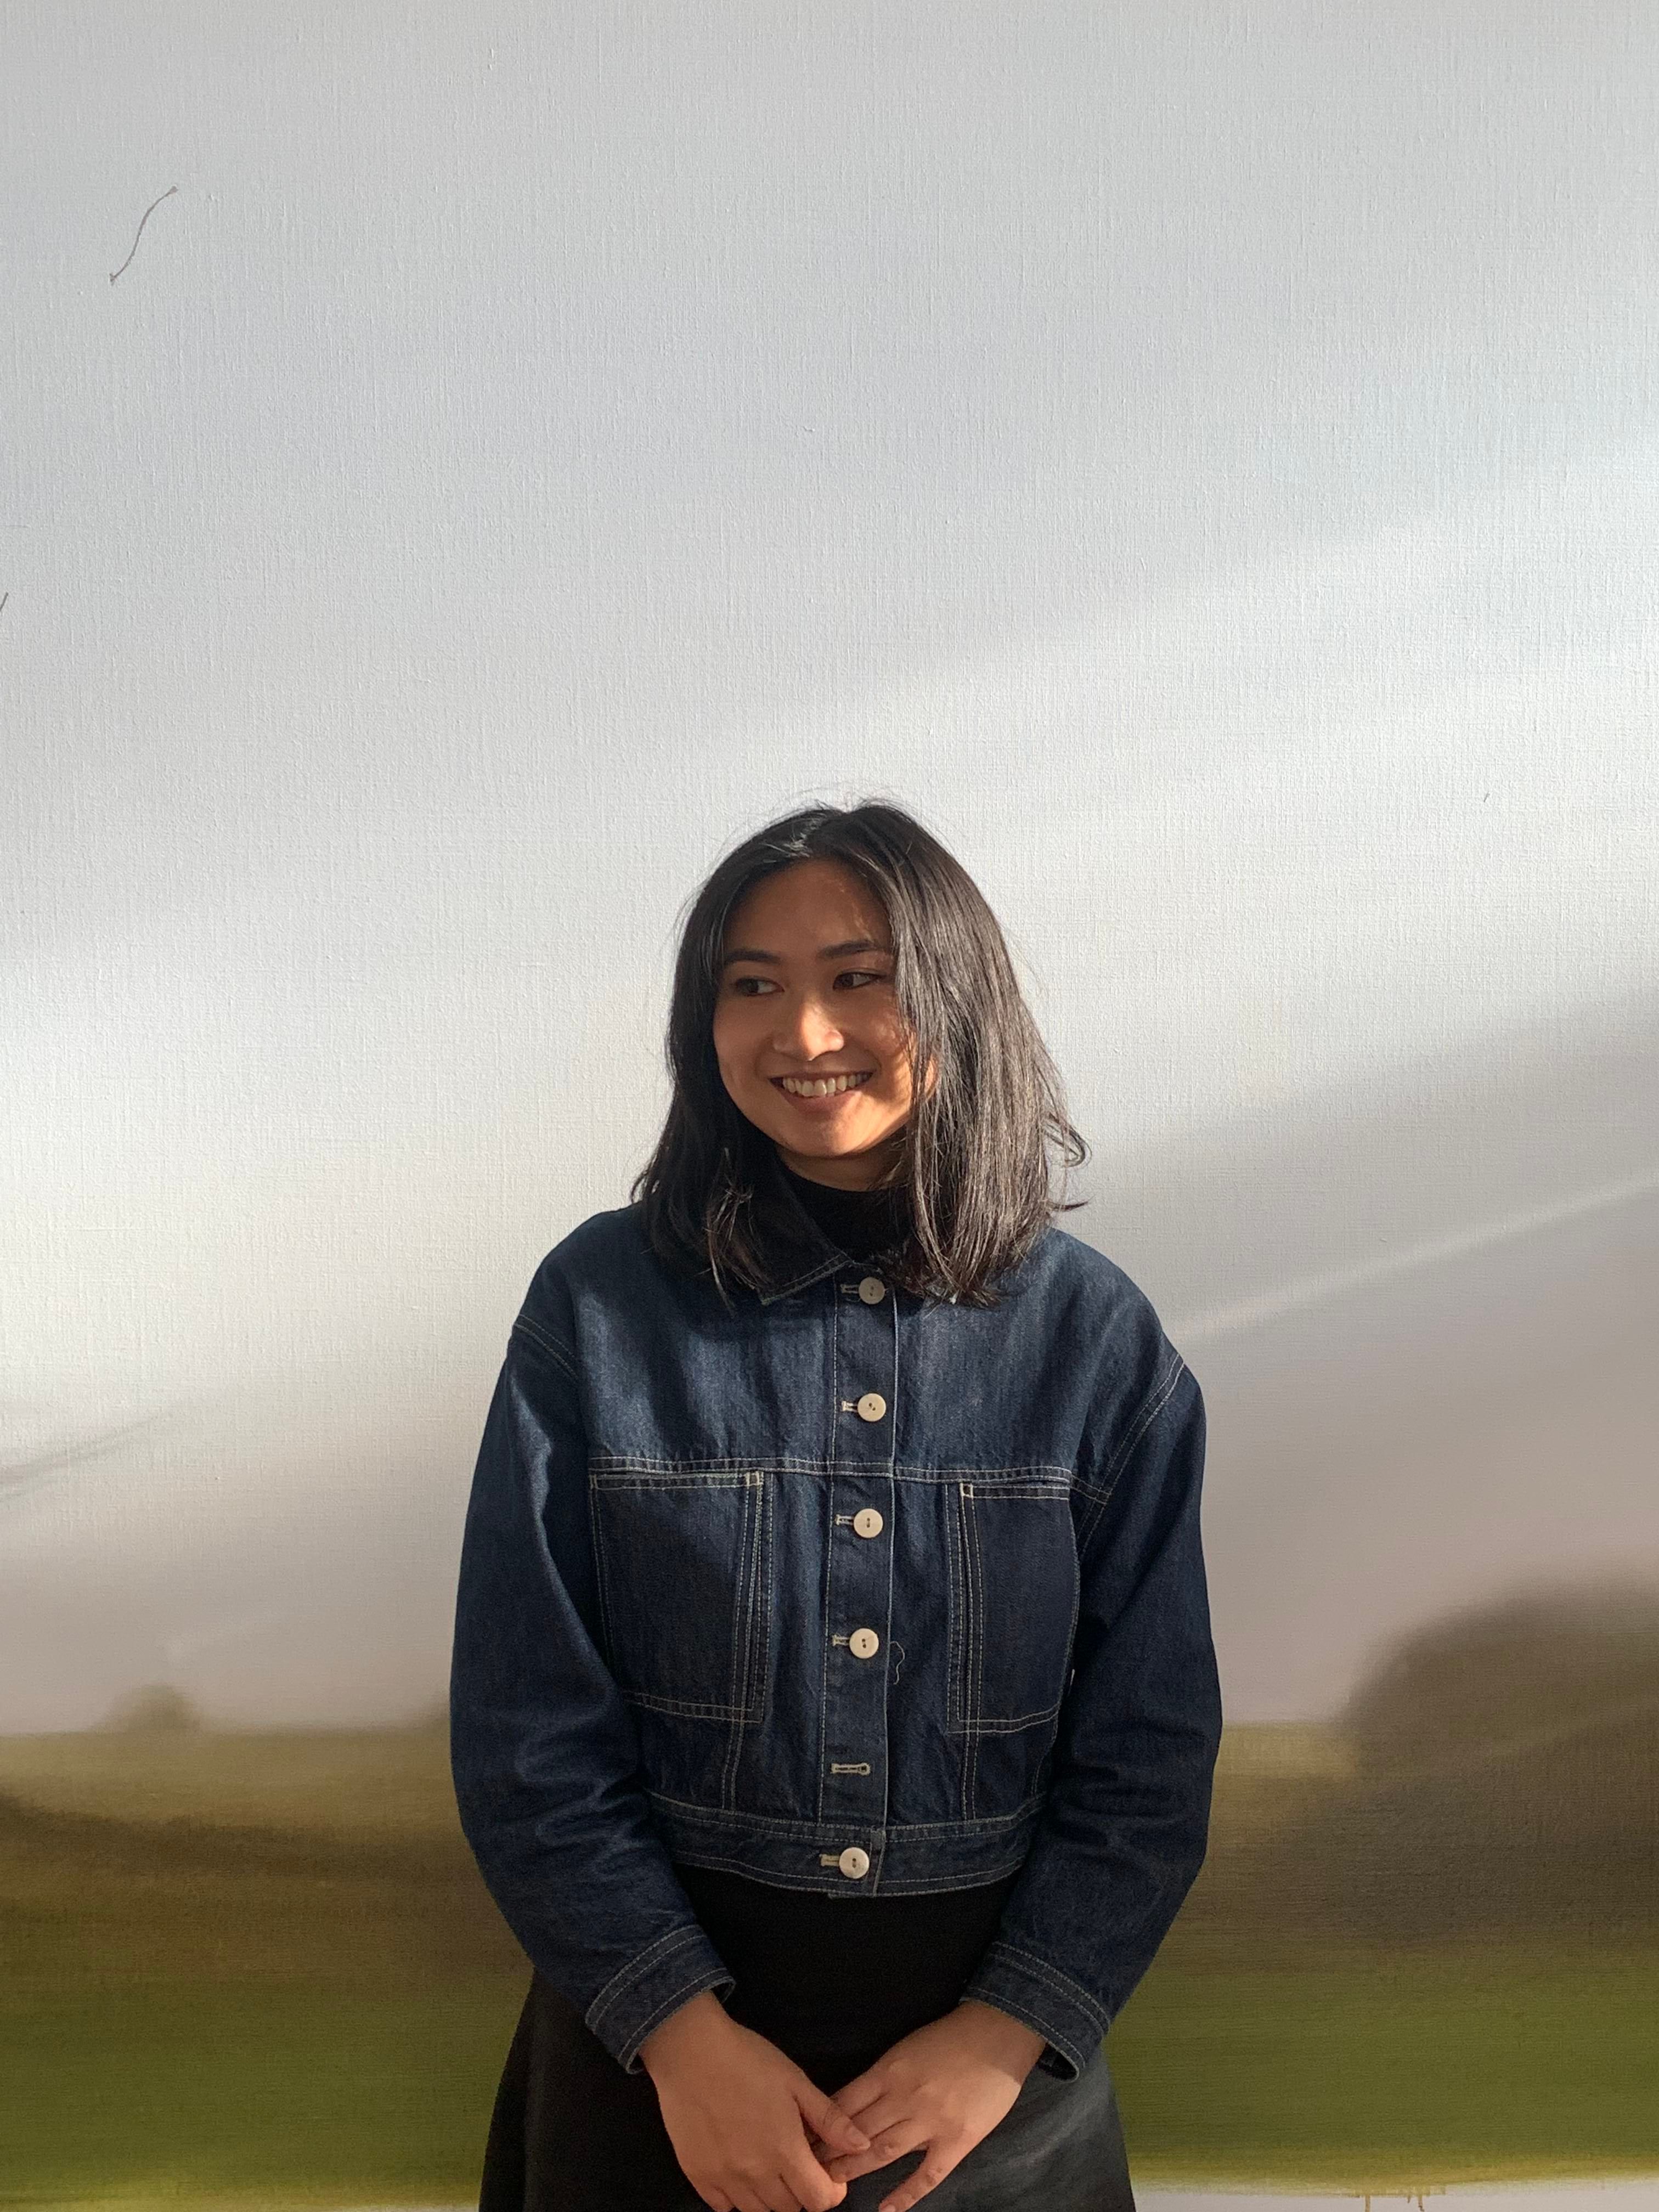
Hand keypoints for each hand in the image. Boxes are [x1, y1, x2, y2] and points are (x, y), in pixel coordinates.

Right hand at [640, 1989, 874, 2211]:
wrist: (691, 2051)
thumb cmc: (747, 2060)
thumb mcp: (796, 2081)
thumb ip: (829, 2119)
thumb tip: (862, 2145)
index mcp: (785, 2149)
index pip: (819, 2200)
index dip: (830, 2190)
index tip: (826, 2171)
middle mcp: (756, 2173)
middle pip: (790, 2208)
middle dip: (801, 2190)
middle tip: (794, 2159)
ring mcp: (724, 2179)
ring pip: (758, 2211)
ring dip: (770, 2195)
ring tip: (768, 2162)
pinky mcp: (699, 2177)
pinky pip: (724, 2207)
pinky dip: (737, 2196)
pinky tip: (740, 2168)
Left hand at [813, 2000, 1047, 2211]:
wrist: (997, 2035)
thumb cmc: (950, 2038)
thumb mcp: (908, 2048)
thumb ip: (884, 2079)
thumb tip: (856, 2109)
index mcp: (890, 2070)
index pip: (845, 2103)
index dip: (821, 2124)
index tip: (802, 2139)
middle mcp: (905, 2097)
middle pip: (858, 2130)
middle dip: (830, 2151)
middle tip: (807, 2169)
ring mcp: (931, 2121)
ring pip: (884, 2152)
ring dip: (856, 2169)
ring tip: (832, 2185)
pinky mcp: (957, 2140)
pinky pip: (927, 2174)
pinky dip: (906, 2194)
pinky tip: (887, 2209)